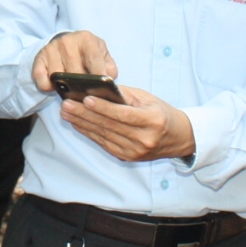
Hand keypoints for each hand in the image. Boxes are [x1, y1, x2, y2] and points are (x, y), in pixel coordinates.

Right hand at [31, 30, 118, 91]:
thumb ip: (109, 67)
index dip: (98, 76)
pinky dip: (46, 86)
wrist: (66, 42)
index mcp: (86, 39)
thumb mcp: (102, 55)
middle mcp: (68, 41)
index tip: (101, 90)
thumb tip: (108, 81)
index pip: (94, 59)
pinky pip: (41, 77)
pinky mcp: (39, 57)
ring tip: (72, 91)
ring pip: (58, 76)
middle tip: (86, 96)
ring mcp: (52, 48)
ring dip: (64, 88)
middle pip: (75, 71)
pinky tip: (54, 87)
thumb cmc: (87, 53)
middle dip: (81, 87)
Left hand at [61, 84, 194, 162]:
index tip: (85, 99)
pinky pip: (104, 143)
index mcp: (153, 121)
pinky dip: (89, 133)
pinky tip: (77, 123)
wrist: (178, 138)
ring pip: (104, 136)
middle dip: (85, 114)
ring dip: (82, 123)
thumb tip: (98, 89)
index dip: (103, 108)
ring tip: (66, 112)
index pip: (123, 114)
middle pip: (110, 126)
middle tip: (66, 105)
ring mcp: (135, 151)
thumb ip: (124, 95)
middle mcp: (145, 139)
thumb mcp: (148, 99)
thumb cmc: (161, 113)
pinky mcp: (128, 157)